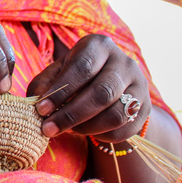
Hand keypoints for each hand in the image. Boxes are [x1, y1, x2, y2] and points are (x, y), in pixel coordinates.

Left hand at [26, 34, 149, 141]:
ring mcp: (139, 85)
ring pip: (116, 114)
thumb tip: (36, 102)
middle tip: (49, 128)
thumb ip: (43, 85)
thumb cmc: (75, 78)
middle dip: (71, 115)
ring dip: (86, 127)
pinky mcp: (145, 108)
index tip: (41, 109)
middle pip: (101, 93)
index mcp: (99, 46)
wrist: (110, 87)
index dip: (61, 91)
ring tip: (67, 130)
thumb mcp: (56, 74)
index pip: (82, 68)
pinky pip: (125, 129)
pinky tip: (86, 132)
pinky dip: (102, 136)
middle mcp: (124, 62)